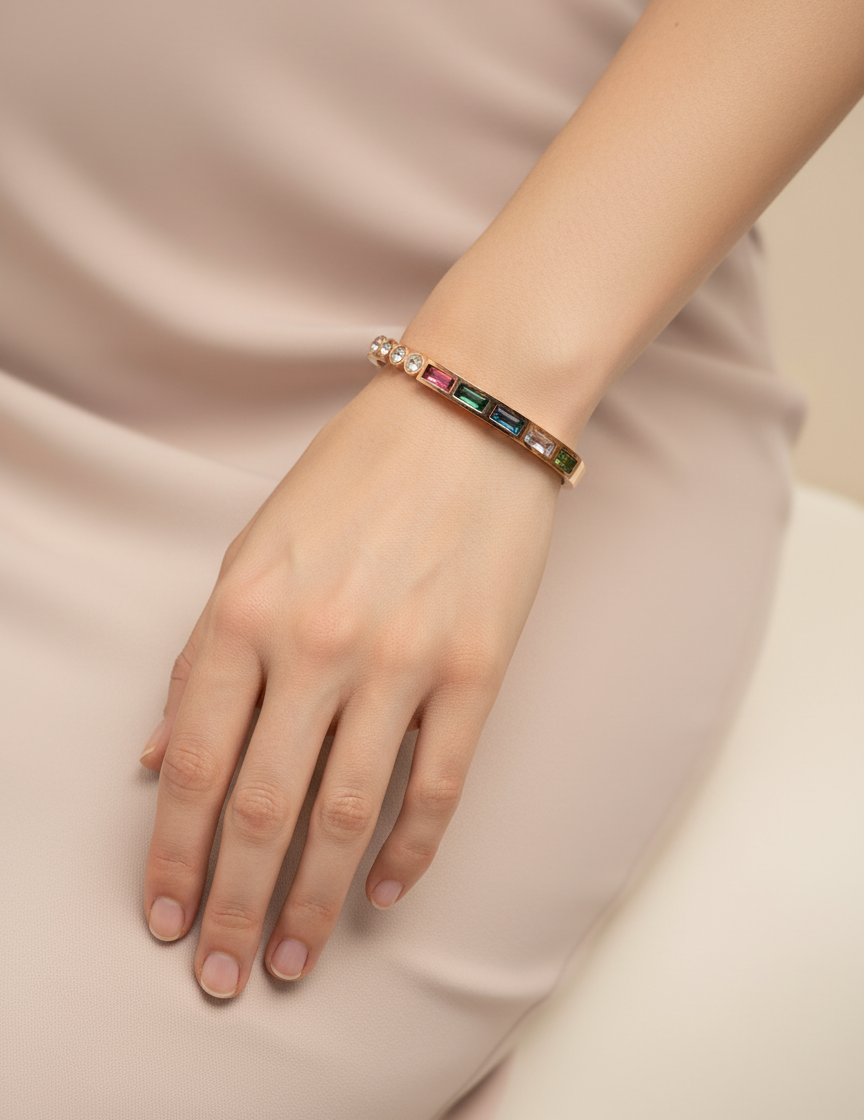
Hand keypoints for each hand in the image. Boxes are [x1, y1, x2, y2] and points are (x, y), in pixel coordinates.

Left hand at [139, 362, 560, 997]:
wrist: (469, 418)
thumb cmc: (352, 479)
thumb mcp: (251, 550)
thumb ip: (201, 657)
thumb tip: (155, 757)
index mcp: (244, 609)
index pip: (189, 763)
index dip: (170, 855)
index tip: (164, 917)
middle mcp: (316, 642)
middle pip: (258, 807)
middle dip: (230, 904)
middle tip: (221, 974)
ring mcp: (401, 659)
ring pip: (345, 814)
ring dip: (313, 900)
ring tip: (291, 957)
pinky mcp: (475, 667)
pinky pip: (438, 783)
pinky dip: (411, 851)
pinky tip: (387, 892)